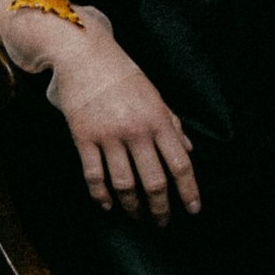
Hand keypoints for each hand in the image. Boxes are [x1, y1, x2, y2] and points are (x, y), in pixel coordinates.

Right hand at [52, 65, 199, 223]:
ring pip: (124, 184)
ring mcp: (108, 135)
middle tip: (162, 222)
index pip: (180, 164)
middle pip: (154, 181)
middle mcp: (136, 129)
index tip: (193, 209)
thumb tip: (187, 149)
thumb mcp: (153, 94)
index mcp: (158, 118)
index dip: (189, 190)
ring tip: (136, 216)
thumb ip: (171, 123)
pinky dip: (101, 195)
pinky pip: (94, 175)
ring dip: (132, 207)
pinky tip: (107, 204)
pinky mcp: (83, 136)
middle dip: (160, 208)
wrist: (81, 52)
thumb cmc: (120, 72)